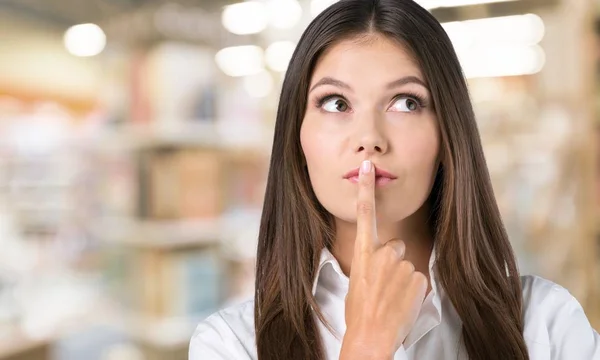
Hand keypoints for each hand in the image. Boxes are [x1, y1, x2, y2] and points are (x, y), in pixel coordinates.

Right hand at [339, 160, 427, 359]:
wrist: (370, 337)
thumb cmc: (359, 312)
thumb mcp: (356, 282)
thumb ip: (370, 264)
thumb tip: (379, 262)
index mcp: (362, 253)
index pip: (365, 214)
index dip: (367, 189)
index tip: (369, 168)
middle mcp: (382, 254)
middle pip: (395, 246)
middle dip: (392, 261)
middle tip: (384, 285)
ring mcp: (402, 265)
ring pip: (407, 265)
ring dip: (402, 279)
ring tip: (392, 298)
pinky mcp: (419, 278)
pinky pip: (418, 279)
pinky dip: (413, 290)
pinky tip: (402, 303)